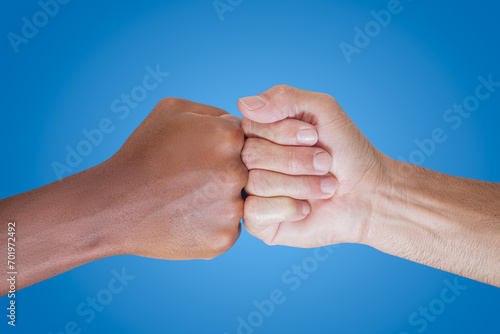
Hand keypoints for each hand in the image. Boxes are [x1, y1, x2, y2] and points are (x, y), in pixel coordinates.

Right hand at [104, 98, 246, 258]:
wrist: (114, 204)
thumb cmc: (142, 154)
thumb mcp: (172, 111)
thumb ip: (214, 112)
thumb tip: (238, 123)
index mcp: (229, 137)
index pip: (246, 140)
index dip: (221, 148)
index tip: (201, 156)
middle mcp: (237, 173)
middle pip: (246, 171)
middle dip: (223, 174)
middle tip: (194, 179)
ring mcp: (232, 209)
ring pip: (239, 200)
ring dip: (219, 200)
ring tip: (188, 198)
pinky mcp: (224, 239)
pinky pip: (228, 227)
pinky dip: (212, 224)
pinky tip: (187, 218)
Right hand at [239, 85, 386, 246]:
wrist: (369, 194)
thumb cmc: (345, 151)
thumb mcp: (321, 110)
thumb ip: (283, 97)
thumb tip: (243, 104)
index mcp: (259, 133)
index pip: (248, 125)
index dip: (283, 133)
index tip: (314, 136)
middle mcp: (249, 161)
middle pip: (251, 154)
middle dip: (296, 159)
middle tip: (325, 163)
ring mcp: (250, 191)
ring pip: (256, 182)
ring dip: (301, 184)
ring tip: (324, 186)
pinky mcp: (257, 221)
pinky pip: (255, 211)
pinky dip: (289, 208)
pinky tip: (306, 208)